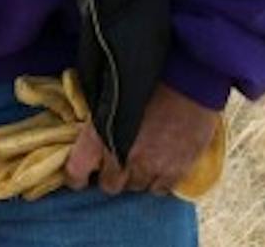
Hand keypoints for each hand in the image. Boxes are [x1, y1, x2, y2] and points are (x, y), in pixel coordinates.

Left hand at [62, 81, 219, 195]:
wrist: (189, 75)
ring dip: (135, 176)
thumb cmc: (149, 76)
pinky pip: (159, 189)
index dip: (75, 177)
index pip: (77, 170)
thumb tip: (88, 130)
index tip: (79, 177)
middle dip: (111, 174)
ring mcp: (151, 165)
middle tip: (116, 162)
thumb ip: (98, 116)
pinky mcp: (176, 169)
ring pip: (136, 187)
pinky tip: (160, 165)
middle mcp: (123, 155)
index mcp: (101, 134)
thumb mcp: (111, 91)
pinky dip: (157, 180)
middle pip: (110, 185)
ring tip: (141, 159)